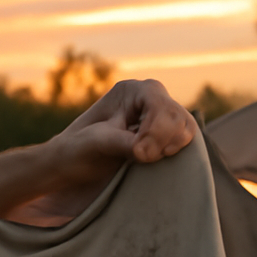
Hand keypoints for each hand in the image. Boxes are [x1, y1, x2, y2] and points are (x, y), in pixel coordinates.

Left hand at [12, 79, 196, 224]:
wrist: (71, 165)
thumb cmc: (77, 149)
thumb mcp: (94, 142)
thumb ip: (120, 142)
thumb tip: (146, 150)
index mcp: (130, 91)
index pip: (157, 103)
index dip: (155, 129)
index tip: (140, 154)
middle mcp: (148, 99)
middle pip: (177, 114)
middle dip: (165, 139)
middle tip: (143, 159)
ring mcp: (158, 117)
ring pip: (186, 127)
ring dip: (173, 146)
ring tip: (148, 160)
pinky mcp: (164, 136)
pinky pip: (185, 141)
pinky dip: (177, 151)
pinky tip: (159, 160)